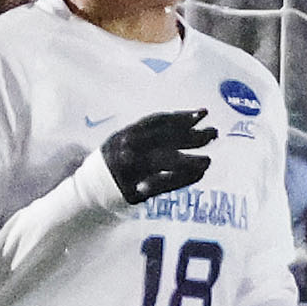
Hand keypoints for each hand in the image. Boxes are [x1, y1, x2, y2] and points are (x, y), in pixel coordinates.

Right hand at [100, 108, 215, 206]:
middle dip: (192, 136)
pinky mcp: (135, 190)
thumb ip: (153, 132)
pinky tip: (199, 174)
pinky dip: (183, 179)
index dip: (181, 117)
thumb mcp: (128, 141)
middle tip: (214, 133)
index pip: (158, 122)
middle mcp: (127, 149)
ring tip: (208, 160)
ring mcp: (131, 170)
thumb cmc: (118, 162)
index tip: (203, 113)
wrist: (92, 191)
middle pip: (165, 139)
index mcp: (126, 134)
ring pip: (164, 161)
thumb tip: (193, 119)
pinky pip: (164, 184)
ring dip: (189, 161)